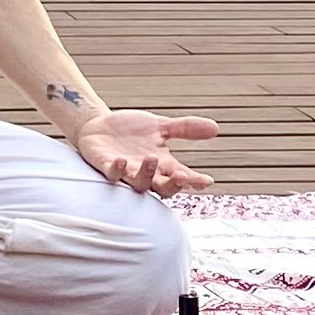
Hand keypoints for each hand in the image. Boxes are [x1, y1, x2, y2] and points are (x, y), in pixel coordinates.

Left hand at [69, 107, 218, 196]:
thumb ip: (185, 129)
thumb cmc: (131, 132)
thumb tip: (216, 128)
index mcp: (162, 165)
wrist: (98, 126)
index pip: (181, 177)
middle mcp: (146, 172)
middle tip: (182, 176)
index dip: (193, 181)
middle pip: (162, 188)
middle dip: (172, 184)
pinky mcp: (106, 166)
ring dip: (146, 173)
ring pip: (139, 183)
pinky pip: (112, 174)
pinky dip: (117, 170)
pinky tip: (121, 161)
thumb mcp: (160, 126)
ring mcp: (126, 172)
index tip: (206, 180)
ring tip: (153, 159)